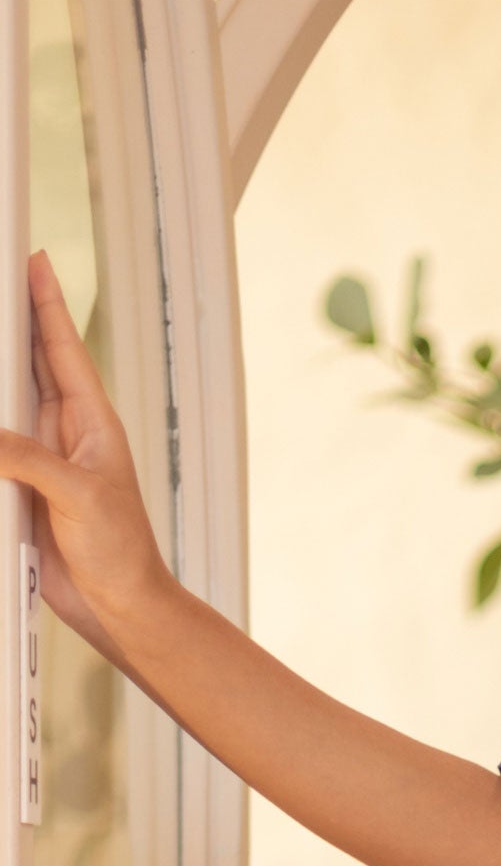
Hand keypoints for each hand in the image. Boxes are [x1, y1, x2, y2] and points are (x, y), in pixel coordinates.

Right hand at [0, 252, 171, 657]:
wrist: (120, 606)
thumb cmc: (122, 553)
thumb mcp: (79, 496)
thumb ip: (29, 458)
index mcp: (92, 423)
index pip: (63, 348)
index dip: (47, 303)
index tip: (33, 260)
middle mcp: (64, 432)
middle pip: (30, 362)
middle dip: (12, 320)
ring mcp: (41, 457)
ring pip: (6, 399)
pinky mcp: (22, 486)